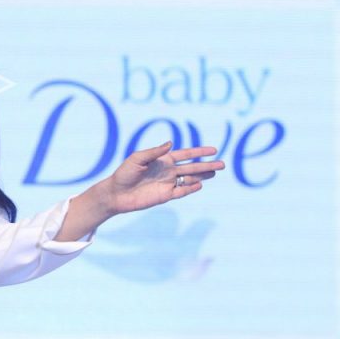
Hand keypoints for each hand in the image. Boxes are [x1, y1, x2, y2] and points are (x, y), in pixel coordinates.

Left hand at [101, 142, 224, 215]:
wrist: (117, 193)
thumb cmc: (124, 173)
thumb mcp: (137, 159)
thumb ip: (154, 152)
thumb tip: (171, 143)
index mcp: (163, 160)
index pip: (185, 154)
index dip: (199, 151)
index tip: (213, 149)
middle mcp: (168, 171)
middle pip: (192, 167)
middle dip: (207, 165)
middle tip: (222, 164)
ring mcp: (168, 184)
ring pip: (190, 179)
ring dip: (202, 176)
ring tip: (215, 172)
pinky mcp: (165, 196)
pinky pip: (181, 192)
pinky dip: (190, 188)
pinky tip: (199, 184)